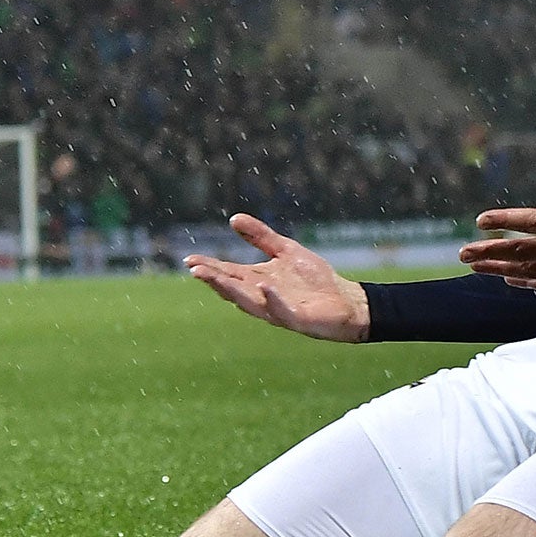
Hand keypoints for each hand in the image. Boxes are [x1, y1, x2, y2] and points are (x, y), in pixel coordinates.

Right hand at [183, 213, 370, 341]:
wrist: (345, 300)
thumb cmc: (314, 279)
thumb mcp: (286, 250)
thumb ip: (261, 237)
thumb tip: (233, 218)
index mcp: (258, 279)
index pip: (228, 273)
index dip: (209, 267)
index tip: (189, 259)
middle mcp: (262, 296)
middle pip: (233, 287)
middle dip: (214, 279)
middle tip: (194, 269)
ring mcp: (278, 308)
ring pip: (249, 301)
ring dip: (232, 291)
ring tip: (215, 278)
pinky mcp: (296, 318)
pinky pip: (281, 309)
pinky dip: (271, 298)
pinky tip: (264, 286)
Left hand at [459, 144, 535, 292]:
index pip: (534, 222)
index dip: (506, 220)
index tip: (481, 219)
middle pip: (523, 252)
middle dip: (490, 252)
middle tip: (462, 252)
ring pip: (531, 271)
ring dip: (501, 269)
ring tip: (475, 267)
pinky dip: (528, 282)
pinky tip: (513, 281)